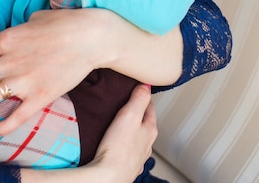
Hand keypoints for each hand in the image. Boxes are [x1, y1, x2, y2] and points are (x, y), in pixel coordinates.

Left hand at [0, 9, 110, 135]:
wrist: (92, 37)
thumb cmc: (66, 23)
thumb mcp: (36, 18)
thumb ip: (19, 29)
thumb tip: (12, 37)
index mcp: (8, 39)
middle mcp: (10, 61)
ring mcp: (24, 80)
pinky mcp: (41, 96)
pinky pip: (17, 116)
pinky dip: (2, 127)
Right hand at [19, 84, 157, 182]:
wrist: (108, 177)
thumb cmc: (118, 149)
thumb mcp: (130, 115)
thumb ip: (139, 98)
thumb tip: (146, 85)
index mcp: (150, 130)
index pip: (150, 107)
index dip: (142, 96)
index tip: (136, 89)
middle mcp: (146, 144)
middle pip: (144, 123)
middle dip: (136, 114)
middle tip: (124, 105)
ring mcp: (137, 157)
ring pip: (136, 139)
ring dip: (130, 131)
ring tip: (118, 125)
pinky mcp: (126, 166)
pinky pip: (127, 152)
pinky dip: (123, 146)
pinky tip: (115, 145)